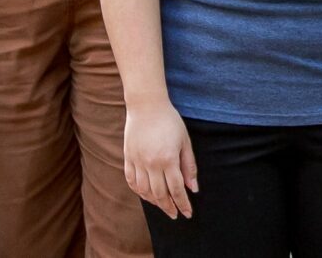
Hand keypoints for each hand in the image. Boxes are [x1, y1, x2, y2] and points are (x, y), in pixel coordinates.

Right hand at [123, 98, 198, 218]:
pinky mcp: (128, 158)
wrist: (146, 106)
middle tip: (175, 215)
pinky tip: (146, 195)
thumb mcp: (185, 142)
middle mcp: (151, 164)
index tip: (187, 214)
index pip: (177, 189)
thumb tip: (193, 188)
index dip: (183, 204)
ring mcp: (137, 162)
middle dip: (169, 207)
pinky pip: (131, 181)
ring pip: (144, 191)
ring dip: (154, 202)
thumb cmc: (170, 121)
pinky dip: (139, 191)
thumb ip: (189, 166)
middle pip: (160, 194)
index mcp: (168, 159)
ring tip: (163, 206)